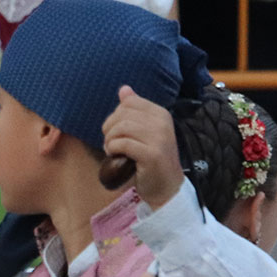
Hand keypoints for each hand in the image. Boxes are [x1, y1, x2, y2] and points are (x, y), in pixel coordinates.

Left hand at [101, 86, 183, 209]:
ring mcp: (159, 138)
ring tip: (111, 150)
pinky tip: (115, 156)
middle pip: (123, 114)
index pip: (129, 102)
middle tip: (110, 143)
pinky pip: (123, 143)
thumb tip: (124, 89)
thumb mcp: (145, 131)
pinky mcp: (152, 154)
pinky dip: (113, 149)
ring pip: (122, 128)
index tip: (116, 131)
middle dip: (109, 129)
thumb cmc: (152, 159)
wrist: (167, 187)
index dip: (115, 116)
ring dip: (110, 140)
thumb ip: (136, 110)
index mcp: (161, 114)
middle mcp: (163, 123)